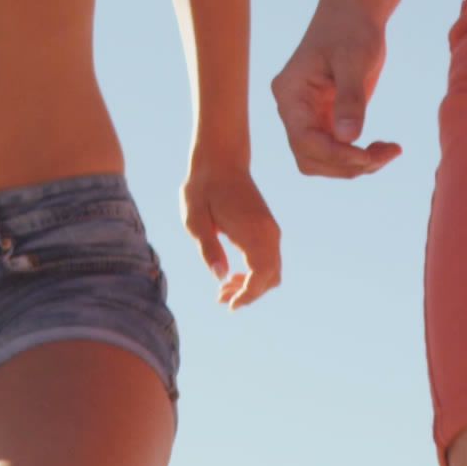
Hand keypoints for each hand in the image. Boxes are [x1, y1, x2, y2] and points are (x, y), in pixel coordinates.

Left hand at [184, 159, 280, 308]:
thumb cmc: (202, 188)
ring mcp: (271, 230)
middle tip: (220, 298)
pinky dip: (254, 274)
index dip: (249, 295)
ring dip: (251, 286)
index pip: (262, 274)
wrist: (220, 160)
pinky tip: (231, 275)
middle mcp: (269, 232)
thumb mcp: (195, 219)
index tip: (230, 305)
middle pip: (270, 278)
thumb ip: (208, 248)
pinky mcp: (267, 229)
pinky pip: (268, 260)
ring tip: (223, 290)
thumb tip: (220, 276)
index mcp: (253, 230)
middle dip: (248, 294)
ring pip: (271, 271)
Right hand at [270, 6, 402, 179]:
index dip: (334, 155)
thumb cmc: (351, 28)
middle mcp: (294, 111)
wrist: (354, 13)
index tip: (367, 156)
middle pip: (311, 158)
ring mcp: (309, 117)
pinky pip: (339, 151)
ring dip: (356, 165)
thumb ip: (350, 99)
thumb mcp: (354, 60)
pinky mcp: (326, 120)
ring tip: (389, 152)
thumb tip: (349, 138)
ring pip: (324, 161)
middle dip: (346, 165)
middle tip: (384, 155)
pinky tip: (385, 148)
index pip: (303, 140)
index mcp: (290, 94)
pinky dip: (361, 157)